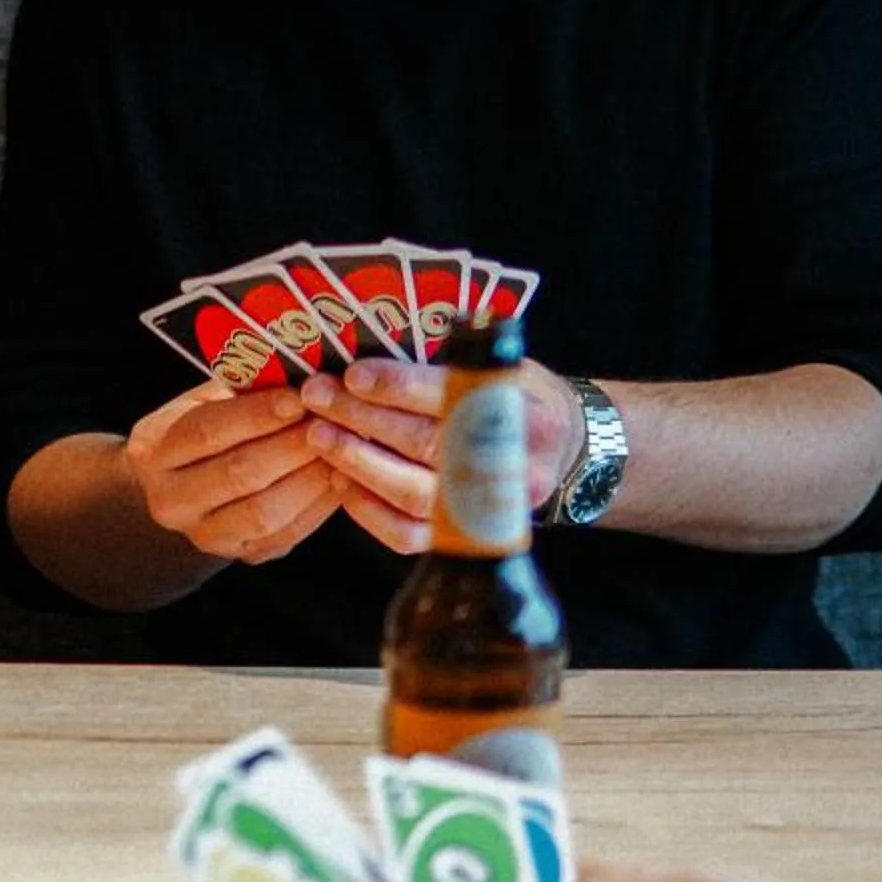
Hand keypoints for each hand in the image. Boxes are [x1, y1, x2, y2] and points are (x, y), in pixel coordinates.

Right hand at [121, 382, 343, 564]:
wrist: (184, 485)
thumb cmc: (202, 427)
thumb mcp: (206, 400)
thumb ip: (242, 389)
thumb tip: (300, 372)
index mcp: (153, 450)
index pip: (206, 432)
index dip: (256, 414)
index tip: (299, 396)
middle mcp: (171, 500)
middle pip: (238, 474)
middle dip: (292, 445)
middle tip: (331, 420)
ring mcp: (205, 535)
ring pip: (266, 512)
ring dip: (311, 477)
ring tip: (342, 446)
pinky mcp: (244, 554)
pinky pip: (288, 533)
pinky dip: (320, 505)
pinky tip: (340, 476)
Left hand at [299, 358, 582, 550]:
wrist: (564, 452)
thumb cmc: (517, 396)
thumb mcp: (500, 363)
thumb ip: (451, 359)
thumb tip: (374, 343)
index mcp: (522, 410)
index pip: (453, 397)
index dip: (400, 387)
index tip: (354, 374)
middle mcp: (512, 464)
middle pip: (427, 444)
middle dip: (363, 419)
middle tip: (317, 397)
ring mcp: (491, 508)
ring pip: (414, 493)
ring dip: (358, 462)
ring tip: (319, 435)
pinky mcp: (468, 538)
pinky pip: (410, 535)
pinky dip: (368, 510)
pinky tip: (340, 480)